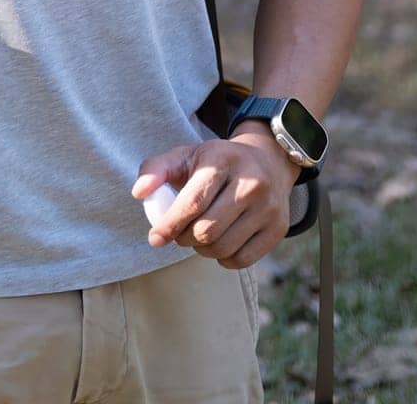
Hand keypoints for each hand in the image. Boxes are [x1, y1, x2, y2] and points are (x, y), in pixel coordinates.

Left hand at [132, 129, 300, 269]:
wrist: (268, 162)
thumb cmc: (217, 162)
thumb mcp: (187, 156)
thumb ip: (156, 169)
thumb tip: (139, 193)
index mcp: (223, 160)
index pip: (193, 202)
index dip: (169, 224)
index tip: (155, 238)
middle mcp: (251, 182)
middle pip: (206, 230)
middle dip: (184, 238)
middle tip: (180, 232)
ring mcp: (268, 207)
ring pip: (222, 248)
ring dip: (202, 250)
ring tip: (199, 235)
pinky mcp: (278, 228)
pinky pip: (241, 260)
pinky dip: (223, 258)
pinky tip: (220, 242)